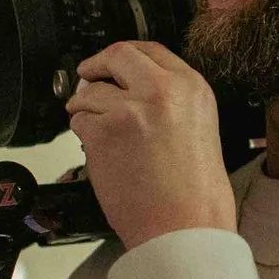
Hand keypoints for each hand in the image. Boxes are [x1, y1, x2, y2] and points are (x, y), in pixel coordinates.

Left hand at [65, 41, 235, 249]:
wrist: (186, 228)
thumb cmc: (196, 195)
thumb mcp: (199, 128)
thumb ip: (171, 102)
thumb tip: (133, 89)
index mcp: (192, 88)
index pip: (151, 50)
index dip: (125, 55)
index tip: (113, 63)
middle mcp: (163, 91)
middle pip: (117, 55)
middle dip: (97, 66)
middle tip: (87, 76)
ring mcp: (130, 109)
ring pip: (90, 92)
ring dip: (86, 110)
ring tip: (99, 134)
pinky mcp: (104, 132)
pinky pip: (79, 122)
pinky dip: (83, 136)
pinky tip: (102, 154)